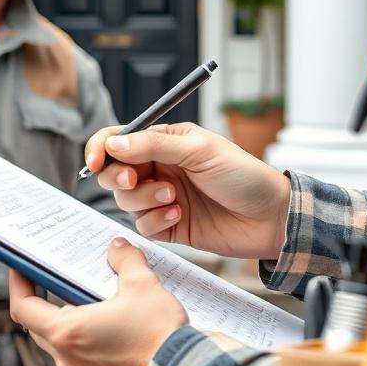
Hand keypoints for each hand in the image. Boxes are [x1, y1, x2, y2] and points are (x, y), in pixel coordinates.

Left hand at [9, 238, 185, 365]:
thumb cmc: (158, 334)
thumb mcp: (141, 283)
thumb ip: (125, 260)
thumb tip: (117, 248)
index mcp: (67, 332)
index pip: (23, 308)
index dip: (18, 285)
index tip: (21, 268)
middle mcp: (68, 357)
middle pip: (38, 327)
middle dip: (42, 302)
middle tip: (52, 279)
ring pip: (59, 344)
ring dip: (65, 321)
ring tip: (86, 297)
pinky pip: (81, 356)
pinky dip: (84, 337)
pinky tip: (107, 322)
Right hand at [83, 122, 290, 259]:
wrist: (271, 218)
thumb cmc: (243, 175)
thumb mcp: (199, 150)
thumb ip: (153, 146)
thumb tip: (114, 144)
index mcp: (164, 142)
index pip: (119, 139)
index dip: (101, 148)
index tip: (95, 162)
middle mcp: (159, 168)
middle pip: (115, 172)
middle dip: (119, 178)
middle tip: (134, 180)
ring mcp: (162, 198)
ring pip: (126, 201)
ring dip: (144, 199)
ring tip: (174, 198)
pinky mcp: (169, 226)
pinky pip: (143, 225)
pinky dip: (156, 220)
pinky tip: (180, 217)